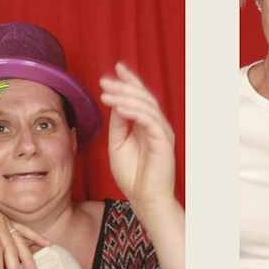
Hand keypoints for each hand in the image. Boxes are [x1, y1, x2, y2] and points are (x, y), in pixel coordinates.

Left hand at [100, 62, 175, 212]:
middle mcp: (156, 126)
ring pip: (146, 106)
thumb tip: (115, 103)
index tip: (116, 69)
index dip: (129, 82)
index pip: (139, 98)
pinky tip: (120, 107)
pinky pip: (149, 121)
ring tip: (108, 93)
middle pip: (143, 97)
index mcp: (146, 125)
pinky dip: (134, 112)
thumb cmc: (132, 176)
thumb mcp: (117, 145)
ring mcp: (162, 133)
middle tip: (105, 81)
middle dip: (124, 86)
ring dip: (126, 97)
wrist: (144, 199)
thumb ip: (117, 124)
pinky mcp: (163, 142)